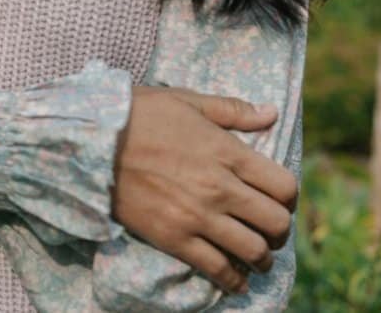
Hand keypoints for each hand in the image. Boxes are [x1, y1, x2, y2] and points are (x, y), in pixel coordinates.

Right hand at [112, 86, 296, 294]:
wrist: (90, 141)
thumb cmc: (136, 114)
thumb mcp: (185, 101)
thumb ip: (231, 110)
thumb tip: (271, 113)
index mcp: (228, 152)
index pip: (284, 186)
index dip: (289, 198)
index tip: (280, 201)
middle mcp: (220, 187)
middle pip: (276, 222)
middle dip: (279, 231)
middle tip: (269, 232)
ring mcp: (198, 216)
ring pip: (253, 251)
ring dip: (261, 259)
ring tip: (256, 259)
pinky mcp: (173, 237)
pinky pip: (216, 268)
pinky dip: (232, 280)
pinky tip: (233, 280)